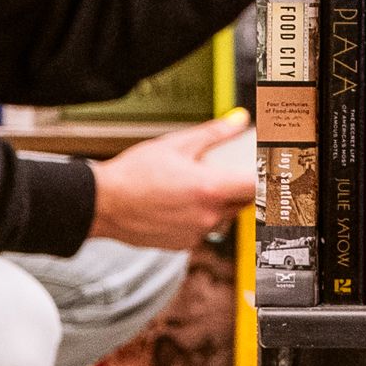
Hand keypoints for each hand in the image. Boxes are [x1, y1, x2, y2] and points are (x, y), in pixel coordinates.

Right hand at [86, 112, 255, 252]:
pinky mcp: (183, 244)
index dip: (262, 176)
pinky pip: (202, 228)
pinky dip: (197, 216)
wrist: (103, 204)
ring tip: (189, 186)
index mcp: (211, 189)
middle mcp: (208, 216)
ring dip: (215, 202)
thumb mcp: (177, 143)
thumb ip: (214, 133)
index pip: (257, 187)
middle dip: (234, 186)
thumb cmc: (134, 173)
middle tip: (216, 170)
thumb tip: (239, 120)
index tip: (259, 167)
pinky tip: (177, 202)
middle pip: (242, 202)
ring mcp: (196, 233)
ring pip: (221, 216)